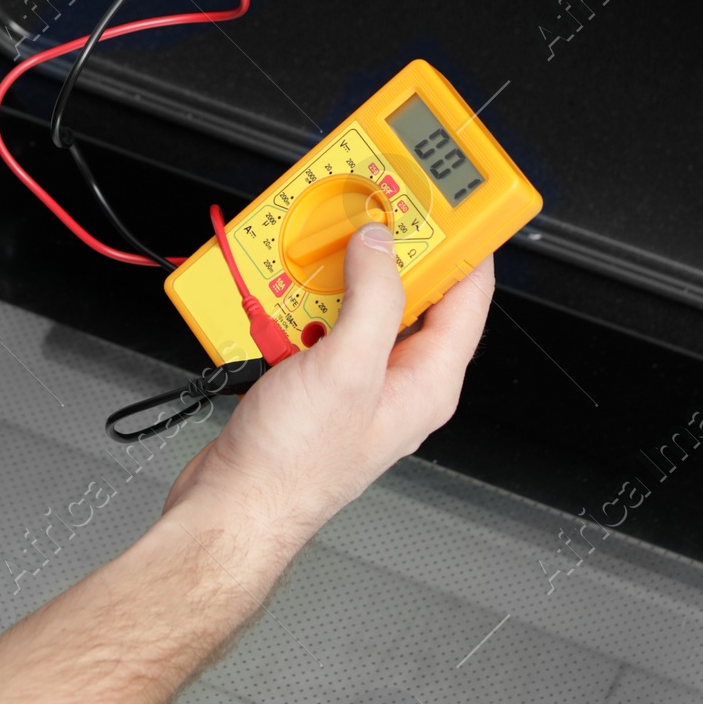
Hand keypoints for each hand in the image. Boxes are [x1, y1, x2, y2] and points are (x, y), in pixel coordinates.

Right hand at [162, 231, 492, 565]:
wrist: (234, 505)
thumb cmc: (296, 467)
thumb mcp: (345, 368)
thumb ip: (372, 298)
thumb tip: (380, 245)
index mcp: (428, 380)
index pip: (469, 292)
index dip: (463, 240)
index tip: (447, 199)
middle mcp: (398, 378)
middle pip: (406, 288)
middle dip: (380, 251)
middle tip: (362, 213)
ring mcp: (355, 377)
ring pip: (355, 301)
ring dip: (326, 278)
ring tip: (304, 265)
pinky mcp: (314, 377)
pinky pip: (315, 322)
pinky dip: (294, 304)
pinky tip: (274, 302)